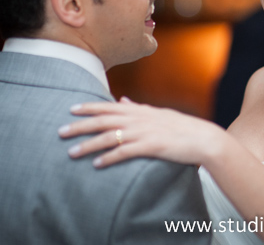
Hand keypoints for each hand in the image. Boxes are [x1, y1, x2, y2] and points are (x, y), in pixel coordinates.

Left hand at [58, 97, 225, 167]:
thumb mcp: (158, 113)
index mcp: (140, 110)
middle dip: (81, 126)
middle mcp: (139, 119)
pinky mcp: (150, 146)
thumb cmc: (180, 127)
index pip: (109, 106)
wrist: (202, 138)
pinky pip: (125, 152)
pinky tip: (97, 164)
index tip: (71, 109)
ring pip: (110, 137)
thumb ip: (138, 107)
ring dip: (89, 145)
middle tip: (61, 131)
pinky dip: (109, 158)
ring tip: (72, 152)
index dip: (89, 107)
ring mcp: (144, 132)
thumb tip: (122, 99)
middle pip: (104, 121)